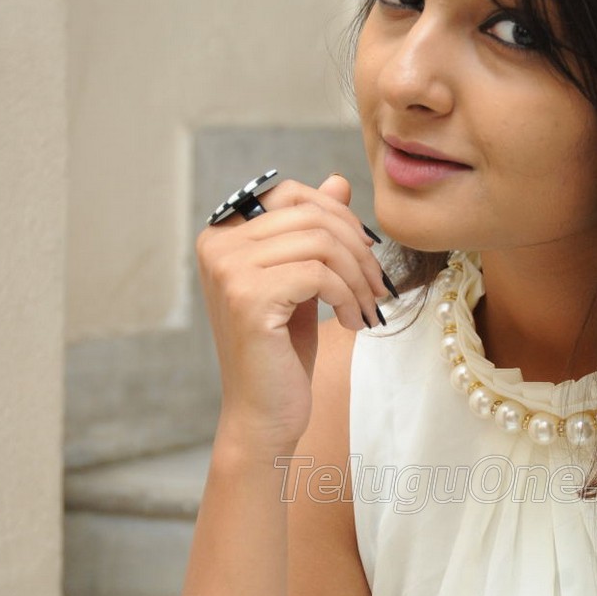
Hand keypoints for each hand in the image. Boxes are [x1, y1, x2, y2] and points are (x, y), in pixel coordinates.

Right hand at [195, 174, 389, 450]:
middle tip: (378, 286)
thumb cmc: (284, 352)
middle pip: (311, 215)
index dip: (339, 216)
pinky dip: (348, 296)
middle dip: (357, 248)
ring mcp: (229, 270)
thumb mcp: (304, 282)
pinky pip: (319, 273)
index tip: (366, 255)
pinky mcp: (248, 297)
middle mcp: (218, 245)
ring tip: (367, 307)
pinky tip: (353, 323)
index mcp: (223, 235)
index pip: (292, 194)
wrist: (264, 415)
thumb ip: (314, 233)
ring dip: (357, 276)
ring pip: (320, 242)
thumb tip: (338, 180)